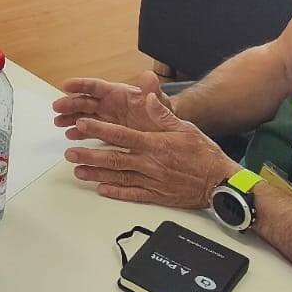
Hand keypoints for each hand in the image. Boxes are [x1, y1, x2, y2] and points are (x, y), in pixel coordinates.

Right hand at [52, 72, 165, 133]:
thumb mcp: (162, 104)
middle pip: (86, 101)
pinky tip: (71, 135)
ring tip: (59, 123)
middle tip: (57, 108)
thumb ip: (153, 92)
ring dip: (70, 118)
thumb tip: (150, 76)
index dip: (81, 85)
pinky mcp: (109, 132)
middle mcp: (111, 105)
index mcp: (121, 94)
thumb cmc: (164, 116)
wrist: (170, 136)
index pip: (98, 86)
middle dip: (70, 103)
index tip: (66, 86)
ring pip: (85, 115)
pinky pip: (91, 130)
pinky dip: (79, 132)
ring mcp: (109, 119)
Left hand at [64, 85, 236, 207]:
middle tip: (69, 153)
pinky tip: (101, 190)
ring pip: (118, 177)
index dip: (98, 130)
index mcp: (154, 144)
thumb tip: (146, 96)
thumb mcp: (185, 128)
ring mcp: (152, 181)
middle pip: (113, 159)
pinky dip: (116, 192)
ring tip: (78, 171)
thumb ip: (162, 113)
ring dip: (96, 174)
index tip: (81, 124)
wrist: (222, 183)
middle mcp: (149, 163)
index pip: (120, 135)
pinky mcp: (157, 196)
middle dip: (88, 155)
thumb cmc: (204, 154)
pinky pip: (132, 194)